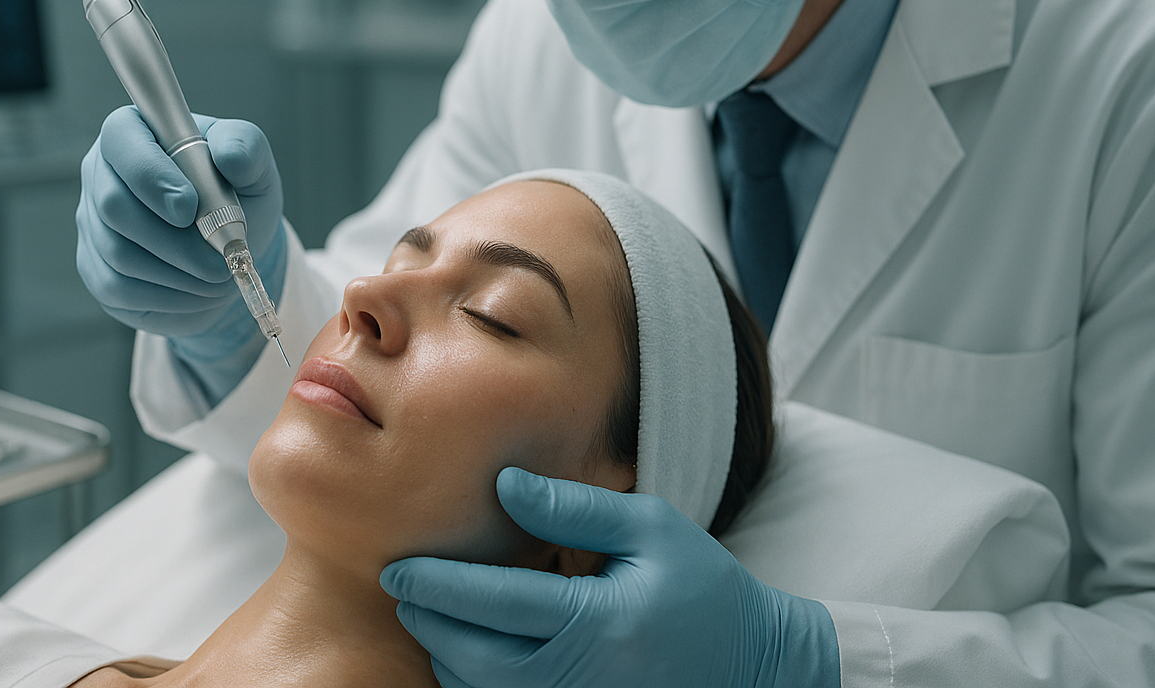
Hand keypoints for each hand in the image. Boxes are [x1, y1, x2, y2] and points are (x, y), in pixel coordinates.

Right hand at [76, 106, 285, 347]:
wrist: (228, 246)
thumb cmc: (236, 193)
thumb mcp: (253, 165)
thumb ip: (246, 147)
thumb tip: (230, 156)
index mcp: (136, 132)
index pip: (121, 139)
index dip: (150, 174)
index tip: (190, 207)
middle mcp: (102, 173)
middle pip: (113, 205)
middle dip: (174, 240)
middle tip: (220, 259)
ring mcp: (92, 222)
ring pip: (118, 253)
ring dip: (178, 272)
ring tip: (219, 276)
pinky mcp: (96, 268)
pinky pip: (118, 288)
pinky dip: (167, 296)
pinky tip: (198, 291)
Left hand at [381, 468, 840, 687]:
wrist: (754, 665)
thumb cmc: (701, 586)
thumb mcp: (651, 527)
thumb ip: (574, 508)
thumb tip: (504, 486)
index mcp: (600, 623)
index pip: (497, 603)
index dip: (439, 584)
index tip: (400, 567)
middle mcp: (583, 679)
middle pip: (475, 657)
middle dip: (429, 621)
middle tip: (402, 588)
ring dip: (444, 656)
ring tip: (429, 616)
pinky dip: (473, 684)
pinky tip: (466, 653)